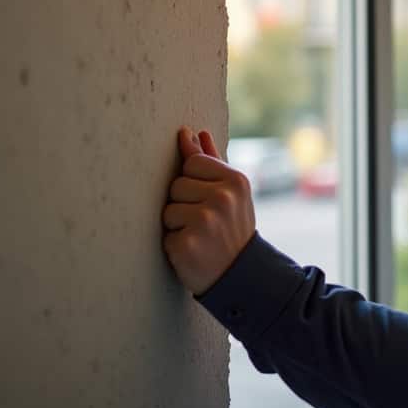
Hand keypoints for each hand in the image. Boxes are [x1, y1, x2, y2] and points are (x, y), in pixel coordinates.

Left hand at [162, 126, 256, 295]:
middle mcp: (222, 198)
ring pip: (168, 209)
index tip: (212, 200)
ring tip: (200, 237)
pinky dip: (174, 245)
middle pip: (176, 185)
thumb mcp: (231, 193)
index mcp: (235, 180)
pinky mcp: (188, 244)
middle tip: (207, 223)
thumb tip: (192, 133)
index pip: (192, 162)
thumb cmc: (232, 228)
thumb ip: (211, 161)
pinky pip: (165, 234)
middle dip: (184, 203)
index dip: (195, 182)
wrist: (242, 275)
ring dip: (178, 225)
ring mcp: (205, 221)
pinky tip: (194, 251)